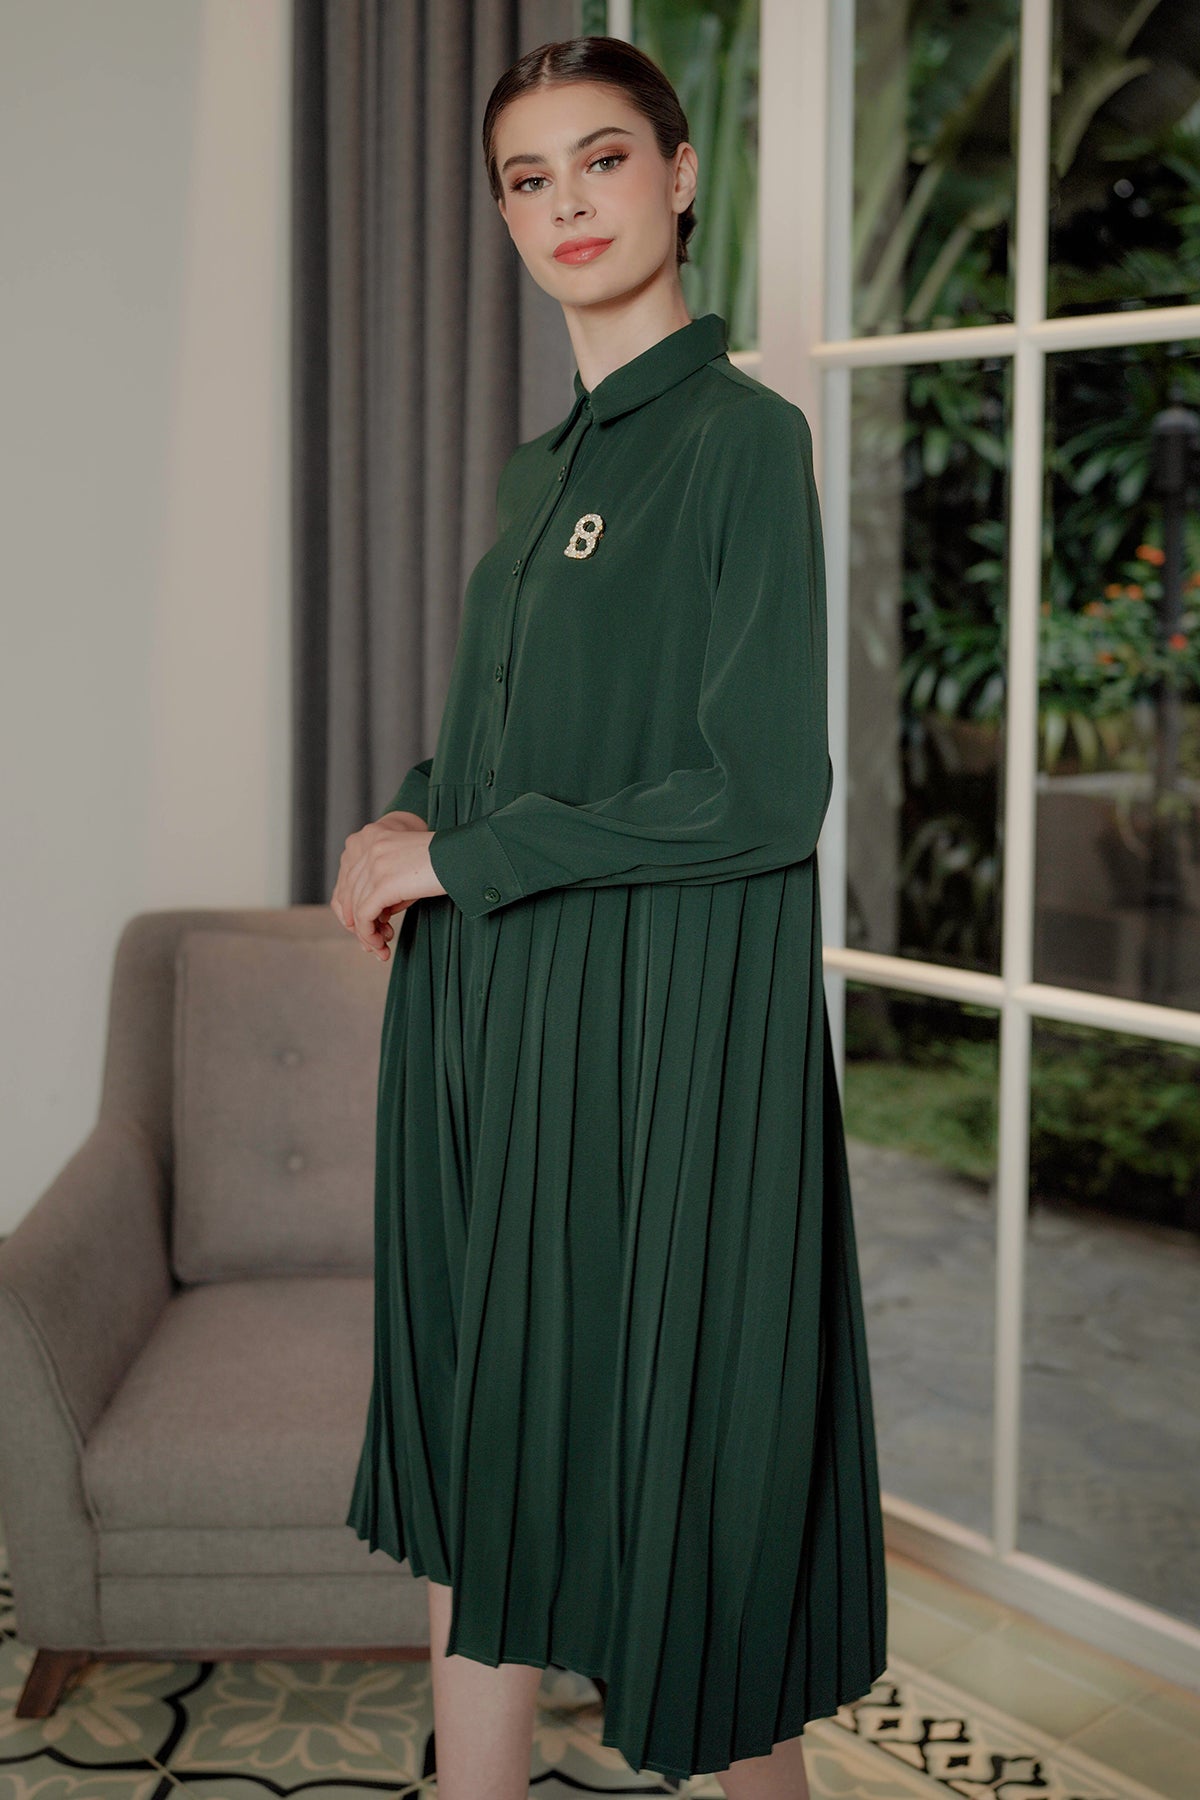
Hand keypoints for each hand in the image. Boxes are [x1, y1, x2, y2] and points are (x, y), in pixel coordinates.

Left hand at [330, 811, 446, 962]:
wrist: (464, 856)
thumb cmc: (442, 864)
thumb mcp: (403, 867)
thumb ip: (379, 884)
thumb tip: (366, 922)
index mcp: (369, 836)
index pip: (346, 877)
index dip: (351, 907)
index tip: (367, 926)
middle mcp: (366, 845)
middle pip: (347, 894)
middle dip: (359, 924)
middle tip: (375, 942)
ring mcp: (374, 863)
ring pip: (356, 909)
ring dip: (367, 935)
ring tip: (382, 948)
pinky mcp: (383, 882)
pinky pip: (365, 917)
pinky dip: (370, 936)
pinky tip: (383, 947)